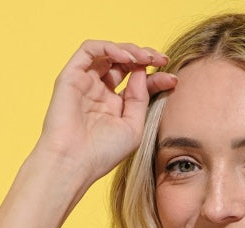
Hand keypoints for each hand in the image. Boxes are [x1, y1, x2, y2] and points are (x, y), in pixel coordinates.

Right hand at [36, 39, 177, 182]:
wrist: (73, 163)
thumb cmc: (101, 154)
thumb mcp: (133, 127)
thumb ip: (140, 99)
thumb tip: (144, 71)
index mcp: (113, 105)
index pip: (136, 82)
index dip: (155, 77)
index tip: (173, 80)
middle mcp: (99, 91)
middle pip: (123, 63)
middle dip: (144, 57)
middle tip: (161, 60)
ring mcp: (84, 82)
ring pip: (108, 52)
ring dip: (129, 50)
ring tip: (145, 58)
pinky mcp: (71, 76)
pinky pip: (90, 50)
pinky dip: (109, 48)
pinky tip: (126, 59)